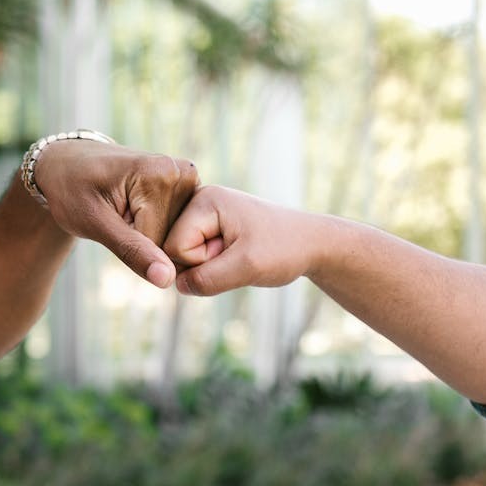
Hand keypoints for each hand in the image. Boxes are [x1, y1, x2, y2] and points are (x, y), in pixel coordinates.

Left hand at [34, 140, 199, 288]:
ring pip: (176, 238)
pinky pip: (176, 230)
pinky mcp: (187, 189)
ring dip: (148, 236)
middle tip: (115, 214)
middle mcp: (183, 173)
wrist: (67, 165)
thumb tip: (167, 279)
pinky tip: (137, 212)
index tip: (110, 219)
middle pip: (174, 240)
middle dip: (142, 239)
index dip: (132, 244)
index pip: (163, 242)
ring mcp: (188, 180)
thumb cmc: (73, 191)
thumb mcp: (94, 224)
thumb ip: (132, 251)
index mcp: (163, 174)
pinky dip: (155, 230)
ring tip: (124, 211)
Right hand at [163, 185, 319, 295]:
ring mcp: (203, 215)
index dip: (203, 262)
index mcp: (205, 200)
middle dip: (205, 264)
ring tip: (240, 254)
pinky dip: (215, 266)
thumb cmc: (284, 249)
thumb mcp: (247, 267)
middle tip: (239, 254)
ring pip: (184, 258)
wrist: (311, 243)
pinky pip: (195, 258)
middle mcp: (199, 202)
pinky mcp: (209, 228)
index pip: (175, 247)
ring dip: (211, 267)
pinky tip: (235, 256)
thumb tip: (178, 286)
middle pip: (175, 251)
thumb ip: (207, 279)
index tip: (236, 252)